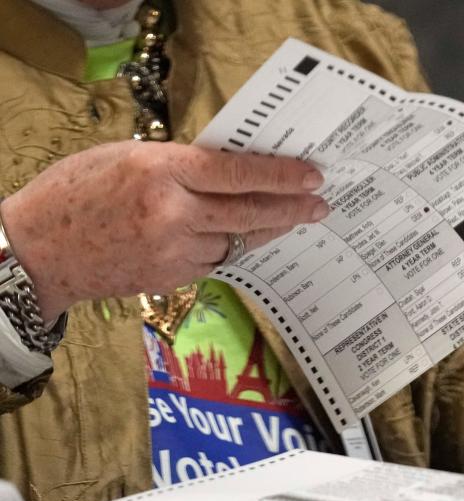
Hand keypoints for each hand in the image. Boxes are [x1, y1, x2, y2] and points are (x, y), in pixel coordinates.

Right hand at [0, 141, 328, 319]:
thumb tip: (232, 170)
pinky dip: (233, 245)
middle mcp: (173, 212)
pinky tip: (245, 236)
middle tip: (321, 205)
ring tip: (293, 218)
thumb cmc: (76, 193)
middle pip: (249, 211)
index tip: (312, 176)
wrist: (40, 251)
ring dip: (268, 228)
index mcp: (160, 171)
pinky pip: (216, 258)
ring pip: (238, 239)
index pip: (238, 173)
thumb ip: (180, 164)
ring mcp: (174, 250)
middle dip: (293, 208)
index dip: (281, 176)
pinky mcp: (173, 277)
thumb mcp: (127, 158)